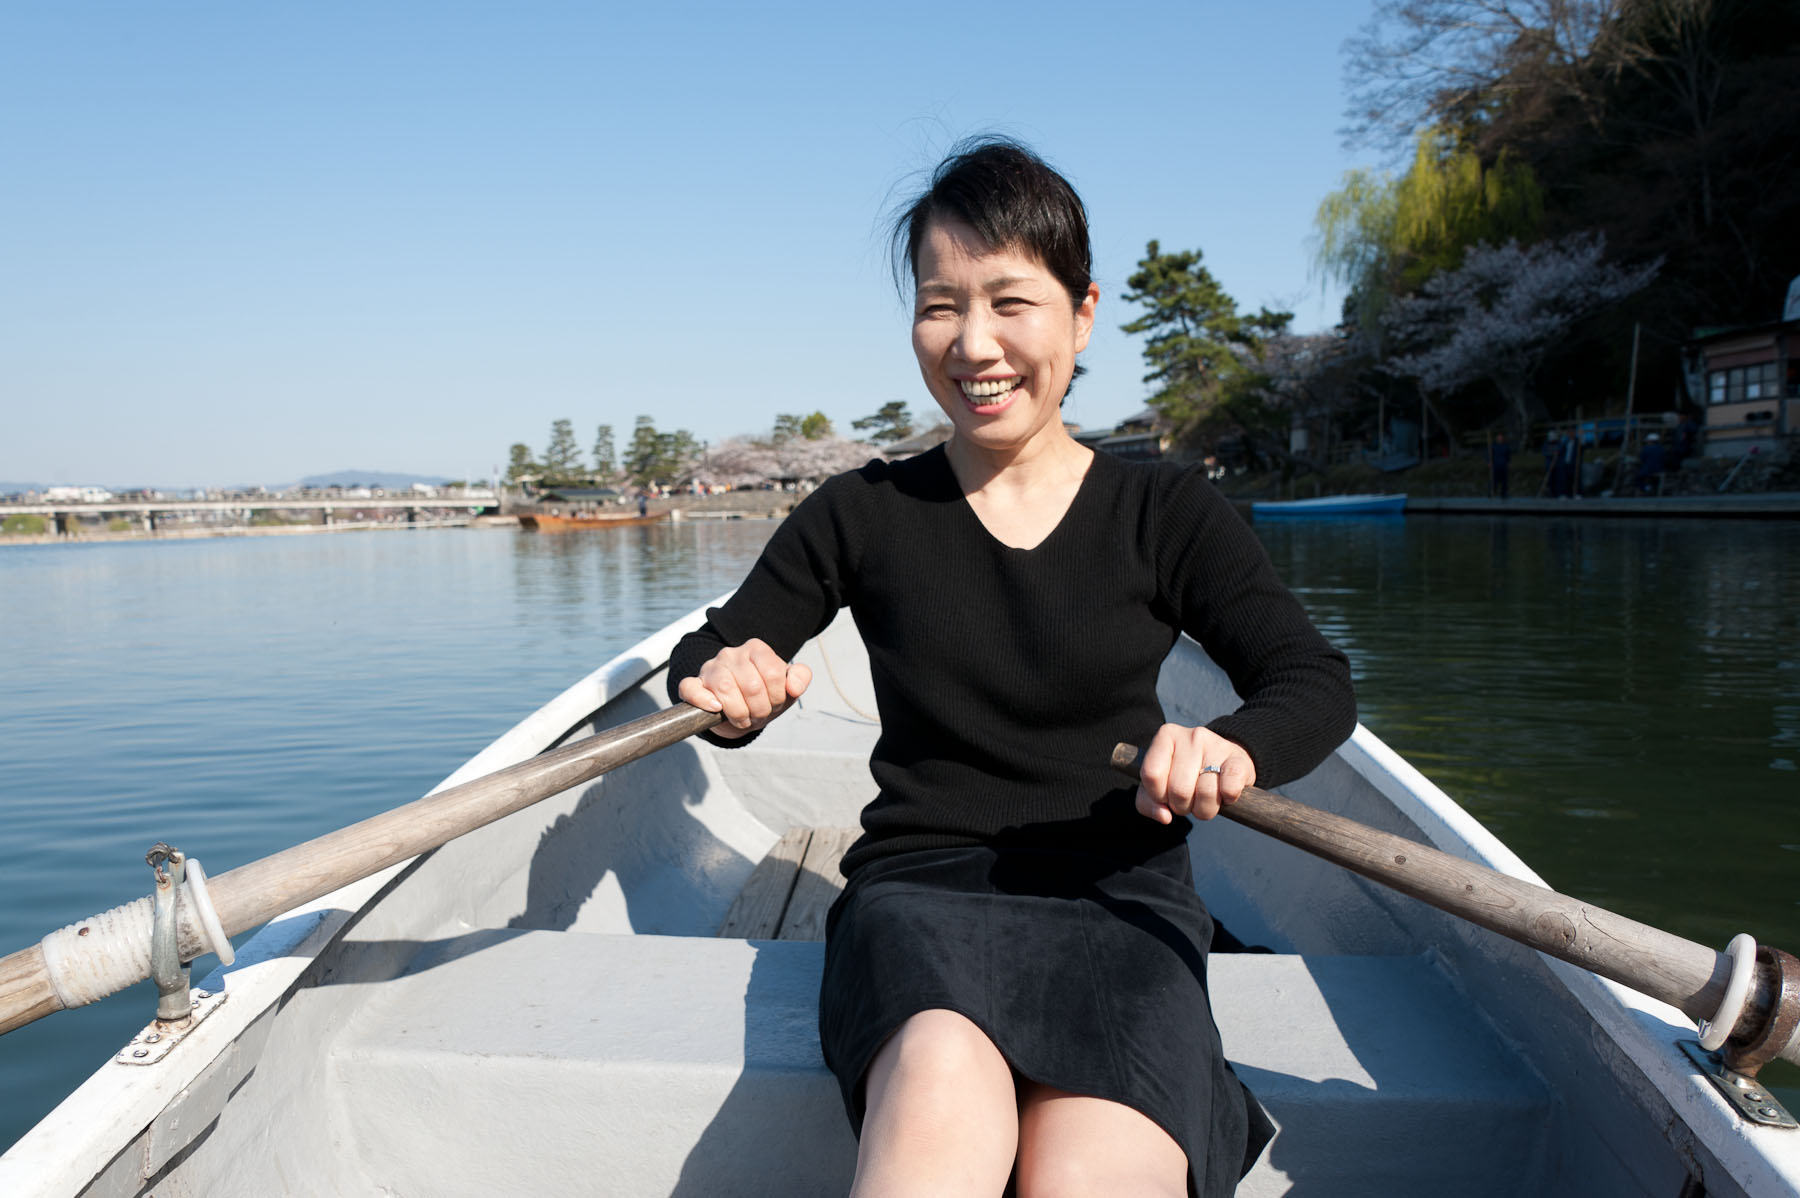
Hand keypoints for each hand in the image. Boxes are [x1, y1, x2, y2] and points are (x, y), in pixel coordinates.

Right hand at [676, 638, 812, 739]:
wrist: (738, 709)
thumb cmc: (763, 696)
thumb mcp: (787, 688)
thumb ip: (800, 679)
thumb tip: (793, 687)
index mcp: (757, 649)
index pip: (773, 673)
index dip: (777, 697)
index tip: (775, 703)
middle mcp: (732, 654)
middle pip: (752, 686)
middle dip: (760, 710)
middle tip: (759, 715)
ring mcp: (711, 668)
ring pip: (725, 689)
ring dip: (739, 713)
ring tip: (743, 718)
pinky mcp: (694, 684)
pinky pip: (690, 688)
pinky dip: (703, 701)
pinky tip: (716, 708)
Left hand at [1133, 724, 1254, 823]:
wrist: (1226, 763)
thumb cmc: (1185, 776)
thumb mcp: (1159, 785)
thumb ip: (1149, 803)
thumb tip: (1164, 816)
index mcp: (1166, 737)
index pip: (1151, 774)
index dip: (1158, 795)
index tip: (1165, 794)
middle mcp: (1191, 736)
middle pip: (1179, 789)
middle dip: (1182, 806)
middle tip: (1188, 800)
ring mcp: (1217, 745)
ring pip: (1206, 794)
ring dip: (1204, 809)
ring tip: (1205, 800)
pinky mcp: (1239, 760)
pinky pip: (1230, 789)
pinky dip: (1227, 800)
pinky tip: (1225, 795)